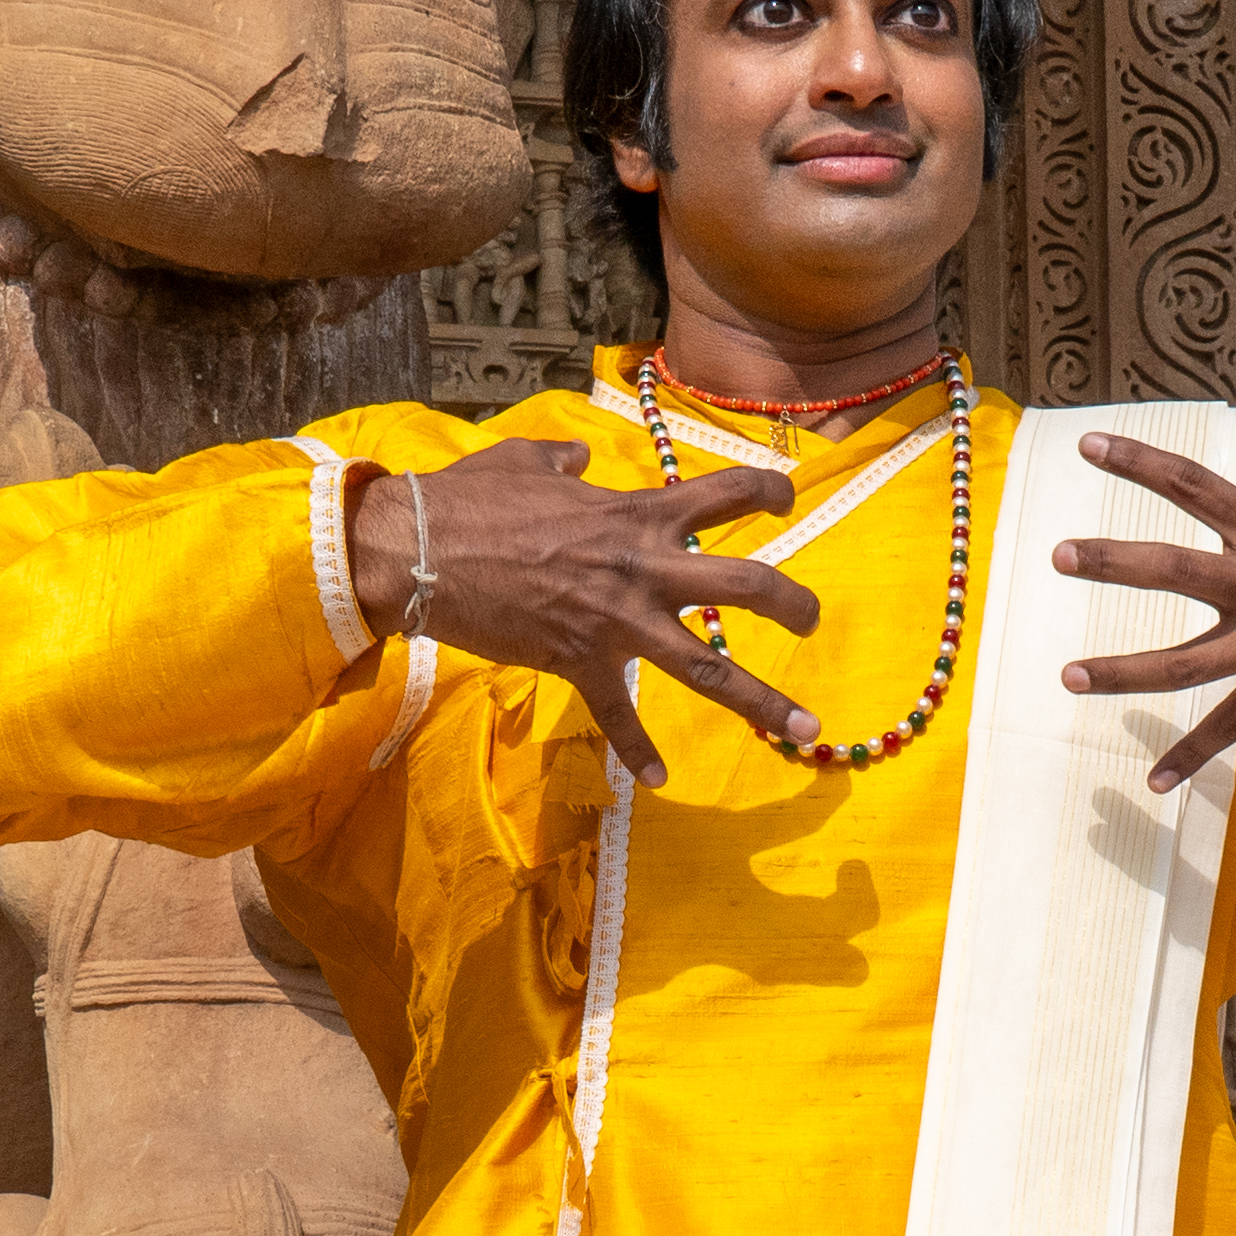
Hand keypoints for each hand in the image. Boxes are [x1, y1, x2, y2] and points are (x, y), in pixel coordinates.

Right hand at [342, 435, 823, 786]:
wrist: (421, 551)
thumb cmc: (470, 500)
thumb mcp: (525, 461)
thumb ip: (563, 459)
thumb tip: (579, 457)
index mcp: (637, 513)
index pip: (726, 491)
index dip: (769, 490)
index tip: (786, 501)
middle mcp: (642, 566)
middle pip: (744, 582)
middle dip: (792, 603)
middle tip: (814, 620)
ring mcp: (616, 619)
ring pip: (708, 665)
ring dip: (761, 699)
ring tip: (804, 725)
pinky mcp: (579, 661)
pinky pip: (619, 716)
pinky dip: (639, 752)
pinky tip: (658, 778)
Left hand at [1049, 433, 1235, 791]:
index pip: (1194, 483)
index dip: (1138, 460)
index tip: (1088, 442)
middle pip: (1170, 566)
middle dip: (1109, 560)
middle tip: (1056, 553)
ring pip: (1181, 659)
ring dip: (1119, 670)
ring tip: (1068, 675)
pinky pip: (1228, 728)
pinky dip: (1189, 757)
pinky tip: (1153, 781)